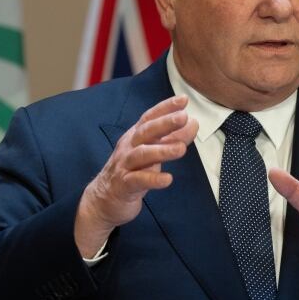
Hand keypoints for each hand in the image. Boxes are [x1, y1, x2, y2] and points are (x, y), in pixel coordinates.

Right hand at [74, 94, 198, 256]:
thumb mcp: (153, 152)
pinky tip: (167, 179)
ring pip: (142, 155)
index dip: (165, 107)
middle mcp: (129, 147)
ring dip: (162, 150)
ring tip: (181, 149)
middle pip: (146, 131)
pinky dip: (153, 179)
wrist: (104, 199)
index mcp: (136, 136)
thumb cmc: (133, 171)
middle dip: (165, 123)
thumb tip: (193, 123)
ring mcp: (125, 165)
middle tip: (183, 117)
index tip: (183, 99)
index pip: (150, 117)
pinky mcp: (124, 185)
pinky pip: (138, 180)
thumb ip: (172, 138)